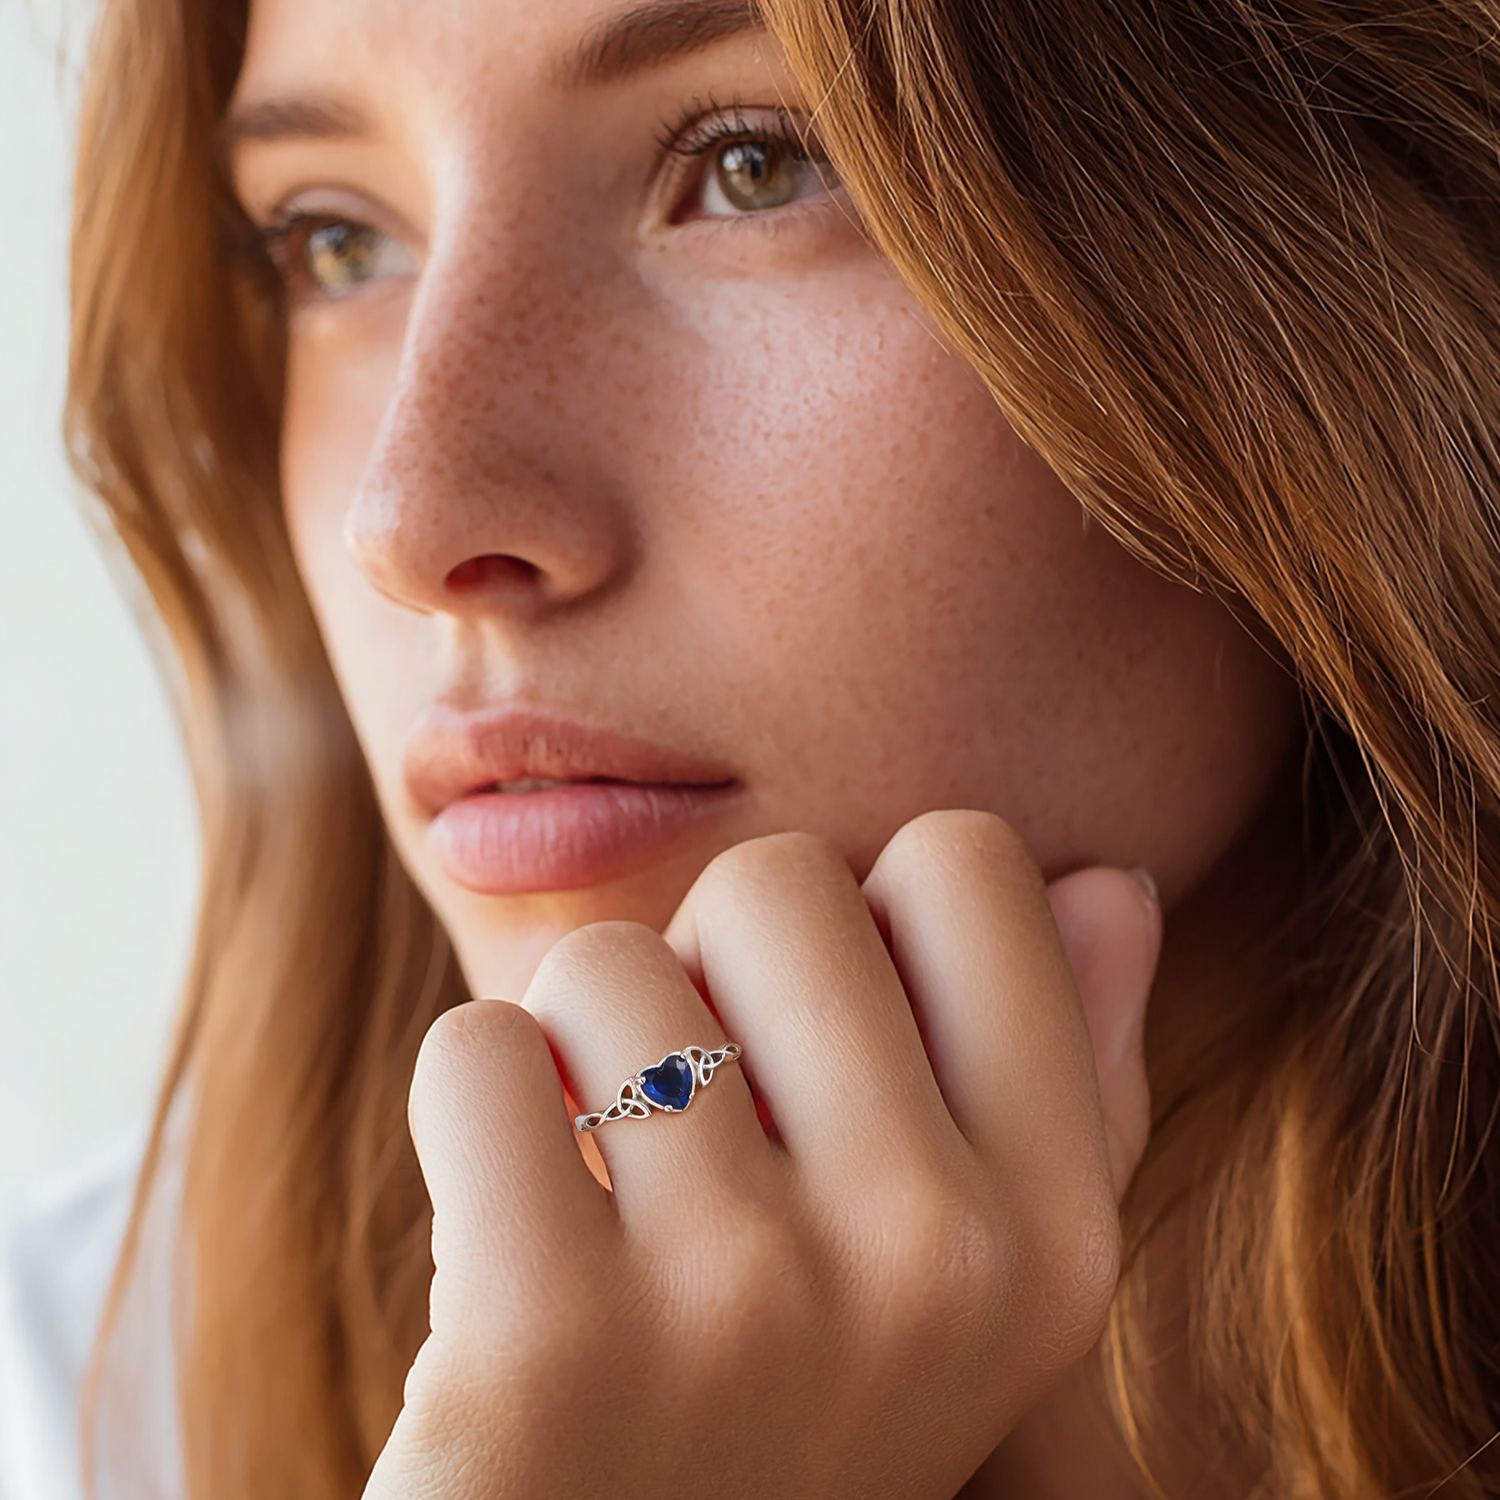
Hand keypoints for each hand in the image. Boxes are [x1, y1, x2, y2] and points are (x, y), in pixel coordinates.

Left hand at [363, 810, 1162, 1499]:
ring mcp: (745, 1302)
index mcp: (1052, 1228)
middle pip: (775, 880)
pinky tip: (502, 1231)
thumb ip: (1057, 1079)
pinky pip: (475, 1051)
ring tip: (603, 1195)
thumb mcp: (969, 1285)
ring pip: (606, 959)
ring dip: (573, 1053)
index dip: (860, 923)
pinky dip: (467, 1111)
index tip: (814, 1040)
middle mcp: (933, 1258)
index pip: (967, 864)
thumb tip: (1112, 885)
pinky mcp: (548, 1349)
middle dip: (703, 968)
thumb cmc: (786, 1417)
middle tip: (692, 1124)